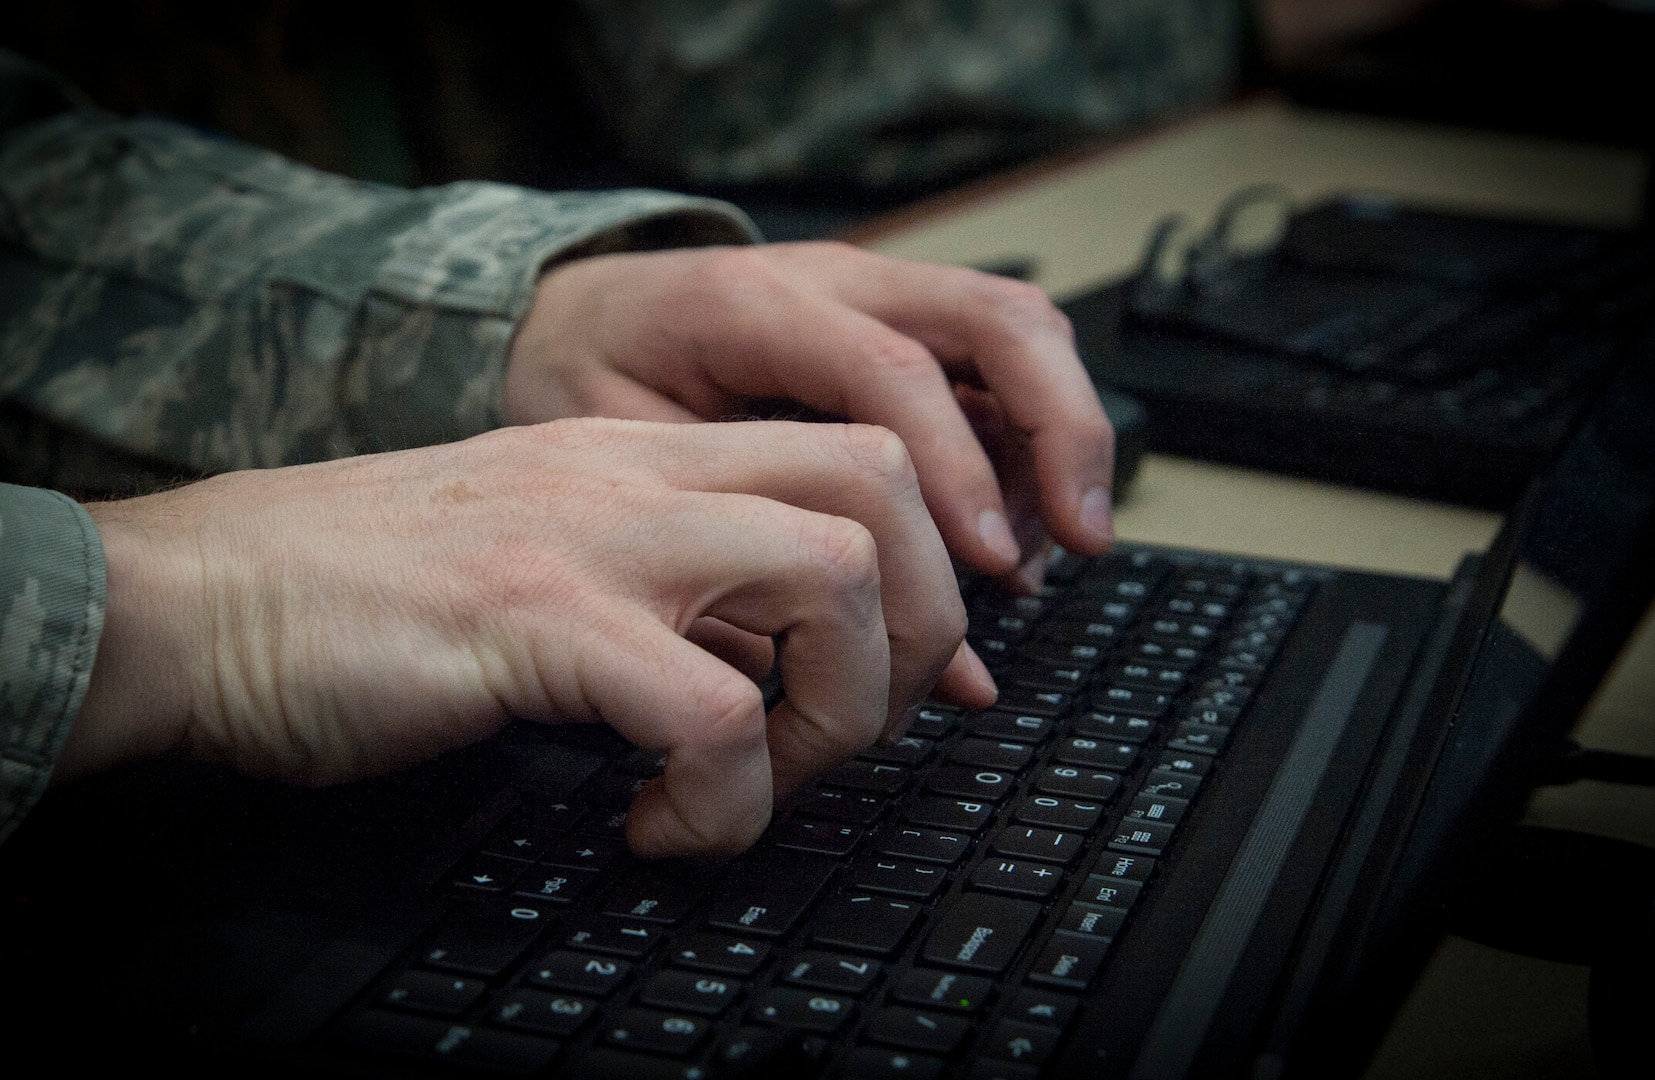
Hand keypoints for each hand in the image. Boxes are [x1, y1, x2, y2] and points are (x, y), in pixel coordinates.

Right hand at [67, 418, 994, 855]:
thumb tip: (782, 668)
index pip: (861, 452)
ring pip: (836, 573)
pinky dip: (724, 798)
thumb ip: (671, 587)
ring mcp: (592, 534)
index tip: (893, 677)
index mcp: (649, 455)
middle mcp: (640, 473)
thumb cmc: (366, 595)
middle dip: (916, 628)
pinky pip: (714, 711)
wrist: (202, 596)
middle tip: (843, 732)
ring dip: (838, 711)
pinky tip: (659, 827)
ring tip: (756, 783)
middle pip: (885, 484)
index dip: (922, 569)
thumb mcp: (553, 556)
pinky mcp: (534, 617)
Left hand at [503, 242, 1114, 588]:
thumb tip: (843, 657)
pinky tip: (1011, 530)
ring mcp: (875, 294)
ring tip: (1052, 547)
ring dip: (1061, 434)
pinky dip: (1027, 442)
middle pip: (998, 318)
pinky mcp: (897, 323)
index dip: (955, 470)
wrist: (565, 313)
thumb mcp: (628, 471)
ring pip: (1019, 327)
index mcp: (754, 306)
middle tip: (1083, 536)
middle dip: (1063, 428)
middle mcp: (833, 282)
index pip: (892, 373)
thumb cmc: (586, 386)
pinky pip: (996, 362)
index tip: (991, 564)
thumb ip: (737, 559)